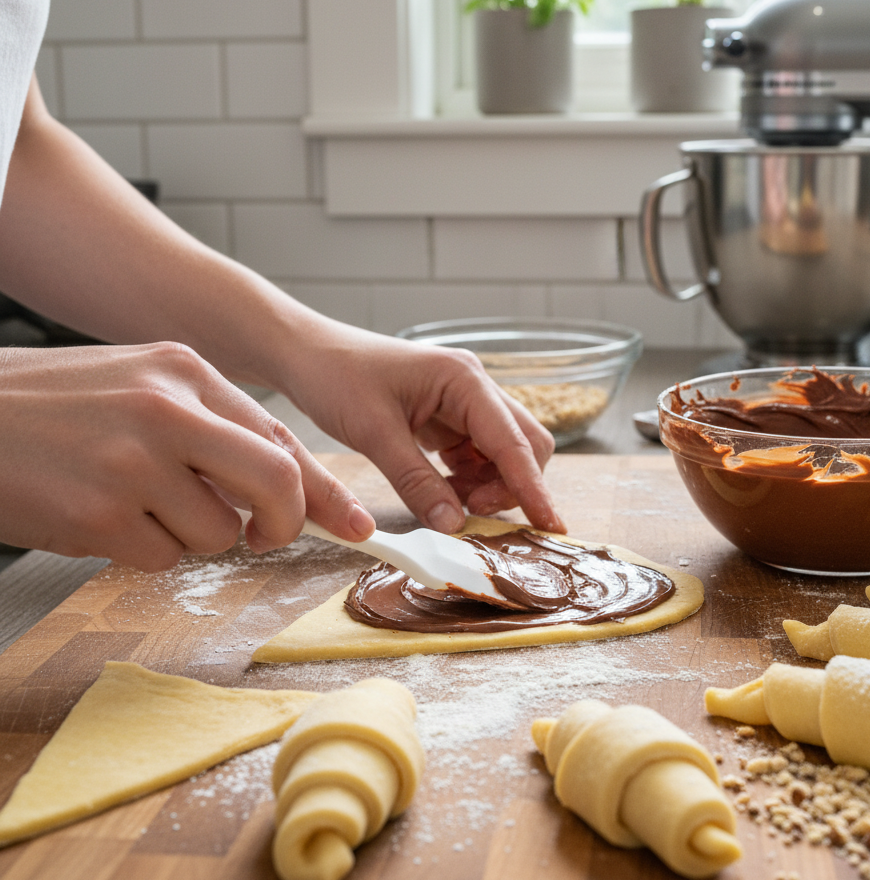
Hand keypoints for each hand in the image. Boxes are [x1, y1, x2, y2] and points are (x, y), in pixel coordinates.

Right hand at [0, 342, 374, 570]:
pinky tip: (101, 517)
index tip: (352, 522)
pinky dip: (142, 551)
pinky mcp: (99, 514)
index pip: (280, 437)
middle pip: (277, 481)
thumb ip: (209, 424)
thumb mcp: (139, 385)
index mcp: (184, 370)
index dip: (323, 489)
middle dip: (284, 523)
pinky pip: (162, 558)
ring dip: (190, 536)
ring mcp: (133, 461)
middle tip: (266, 536)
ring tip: (137, 506)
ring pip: (218, 532)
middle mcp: (168, 409)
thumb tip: (279, 481)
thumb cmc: (49, 405)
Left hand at [280, 326, 564, 534]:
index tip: (552, 525)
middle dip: (510, 486)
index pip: (514, 442)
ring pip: (502, 454)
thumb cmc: (337, 377)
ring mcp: (463, 402)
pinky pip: (475, 455)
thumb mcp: (374, 433)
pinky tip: (441, 491)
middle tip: (473, 516)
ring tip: (448, 504)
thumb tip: (455, 526)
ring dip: (487, 486)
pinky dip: (468, 480)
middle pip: (524, 445)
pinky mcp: (448, 417)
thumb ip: (418, 482)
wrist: (307, 354)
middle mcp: (474, 387)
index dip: (534, 487)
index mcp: (464, 380)